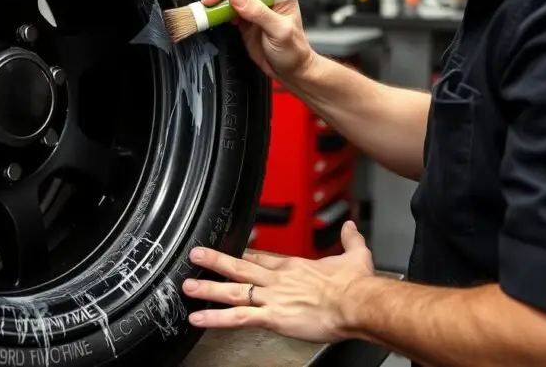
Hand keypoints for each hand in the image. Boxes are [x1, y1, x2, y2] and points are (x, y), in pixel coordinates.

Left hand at [181, 221, 373, 343]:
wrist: (357, 303)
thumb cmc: (356, 285)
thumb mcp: (355, 255)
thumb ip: (350, 240)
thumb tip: (350, 226)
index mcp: (294, 266)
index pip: (262, 258)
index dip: (244, 255)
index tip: (230, 252)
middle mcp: (278, 280)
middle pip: (240, 267)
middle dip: (215, 261)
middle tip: (195, 256)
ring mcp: (272, 298)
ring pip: (233, 291)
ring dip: (208, 289)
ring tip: (188, 287)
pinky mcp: (273, 317)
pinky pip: (238, 318)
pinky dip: (216, 318)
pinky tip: (199, 319)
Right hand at [202, 0, 317, 82]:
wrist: (290, 69)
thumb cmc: (293, 50)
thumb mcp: (279, 31)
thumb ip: (258, 13)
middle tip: (208, 1)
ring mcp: (253, 3)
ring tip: (207, 7)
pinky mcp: (242, 15)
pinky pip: (226, 5)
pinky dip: (217, 9)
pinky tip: (214, 15)